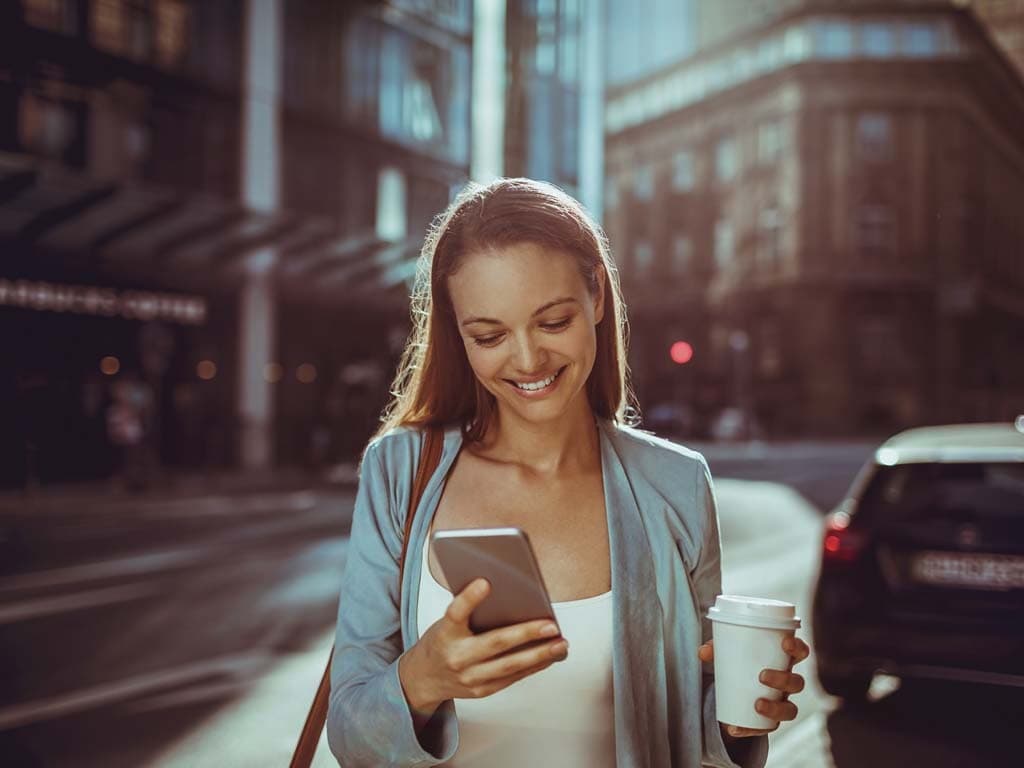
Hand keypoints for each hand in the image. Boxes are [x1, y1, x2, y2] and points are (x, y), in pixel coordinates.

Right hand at [399, 578, 567, 717]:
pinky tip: (549, 656)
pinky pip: (512, 677)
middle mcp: (457, 657)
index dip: (469, 598)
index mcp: (445, 633)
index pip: (456, 612)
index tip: (485, 582)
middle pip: (494, 643)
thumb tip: (508, 593)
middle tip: (551, 625)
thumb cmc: (441, 642)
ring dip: (539, 655)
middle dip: (526, 634)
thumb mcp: (446, 622)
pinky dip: (534, 666)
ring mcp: (470, 677)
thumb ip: (469, 611)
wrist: (423, 678)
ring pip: (510, 665)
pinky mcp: (482, 690)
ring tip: (560, 644)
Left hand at [698, 635, 809, 737]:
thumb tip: (703, 652)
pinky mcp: (771, 720)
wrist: (737, 688)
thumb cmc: (741, 662)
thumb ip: (716, 650)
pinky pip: (768, 728)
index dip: (798, 647)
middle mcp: (788, 683)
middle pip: (797, 682)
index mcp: (784, 660)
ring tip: (756, 705)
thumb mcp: (729, 653)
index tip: (785, 644)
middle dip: (783, 679)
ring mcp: (782, 702)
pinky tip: (735, 728)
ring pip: (790, 709)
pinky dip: (752, 729)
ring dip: (775, 708)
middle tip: (762, 676)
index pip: (801, 652)